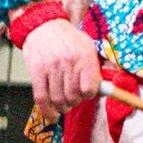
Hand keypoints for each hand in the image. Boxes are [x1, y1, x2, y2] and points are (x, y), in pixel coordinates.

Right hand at [19, 0, 99, 121]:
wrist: (43, 26)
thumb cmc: (68, 37)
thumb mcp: (88, 46)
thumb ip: (95, 65)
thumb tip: (105, 86)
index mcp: (84, 57)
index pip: (90, 87)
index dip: (90, 95)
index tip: (88, 94)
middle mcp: (68, 63)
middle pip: (74, 95)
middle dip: (75, 102)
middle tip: (75, 100)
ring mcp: (51, 69)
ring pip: (58, 99)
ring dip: (63, 107)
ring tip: (64, 105)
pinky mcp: (36, 73)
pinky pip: (41, 98)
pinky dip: (47, 111)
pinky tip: (52, 116)